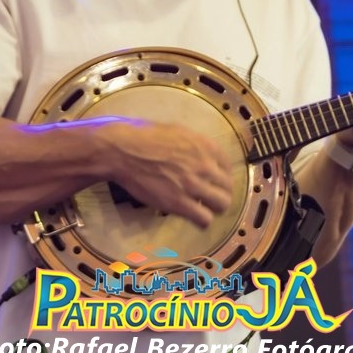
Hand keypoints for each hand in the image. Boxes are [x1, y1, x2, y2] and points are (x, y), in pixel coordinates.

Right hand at [96, 118, 233, 227]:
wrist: (124, 151)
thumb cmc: (145, 137)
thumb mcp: (178, 131)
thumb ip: (195, 145)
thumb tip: (202, 155)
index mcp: (205, 146)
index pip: (227, 166)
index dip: (222, 176)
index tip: (215, 181)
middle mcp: (205, 166)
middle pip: (227, 187)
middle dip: (222, 194)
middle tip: (212, 198)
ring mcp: (193, 186)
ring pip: (221, 205)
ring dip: (215, 209)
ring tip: (206, 210)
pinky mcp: (179, 203)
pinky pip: (204, 218)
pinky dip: (203, 221)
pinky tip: (196, 219)